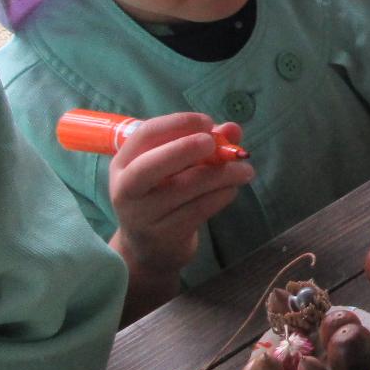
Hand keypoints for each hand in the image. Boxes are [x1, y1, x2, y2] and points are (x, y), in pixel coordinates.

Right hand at [106, 111, 253, 284]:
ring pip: (184, 188)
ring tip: (245, 170)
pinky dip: (221, 196)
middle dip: (185, 149)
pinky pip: (198, 210)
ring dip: (221, 174)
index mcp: (124, 162)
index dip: (177, 123)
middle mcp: (126, 189)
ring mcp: (143, 216)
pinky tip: (232, 189)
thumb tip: (232, 129)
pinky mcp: (164, 236)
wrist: (150, 247)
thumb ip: (203, 143)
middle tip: (215, 142)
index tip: (207, 122)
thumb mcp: (176, 167)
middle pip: (150, 166)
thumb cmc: (164, 194)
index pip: (145, 135)